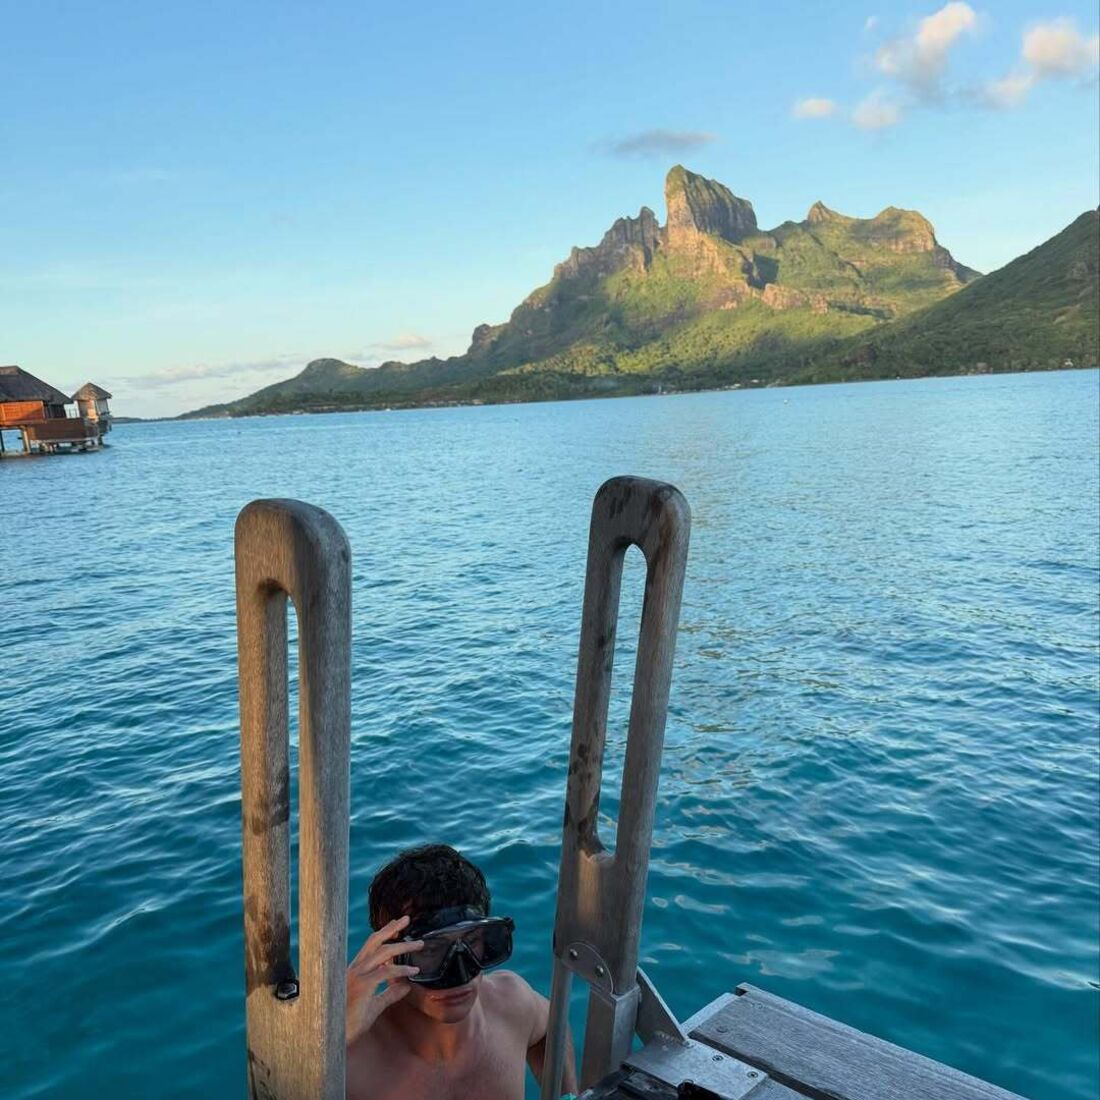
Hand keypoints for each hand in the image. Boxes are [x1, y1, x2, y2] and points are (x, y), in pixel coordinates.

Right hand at [346, 915, 421, 1044]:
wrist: (330, 1039)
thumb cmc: (348, 1025)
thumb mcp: (373, 1006)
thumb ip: (389, 994)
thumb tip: (406, 986)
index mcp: (354, 972)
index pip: (370, 946)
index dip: (383, 933)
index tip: (396, 925)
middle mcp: (355, 970)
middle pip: (375, 941)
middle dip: (392, 928)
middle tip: (407, 919)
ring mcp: (358, 977)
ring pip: (383, 953)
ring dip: (403, 946)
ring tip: (419, 945)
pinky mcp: (363, 987)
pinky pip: (386, 972)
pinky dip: (402, 970)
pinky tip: (413, 971)